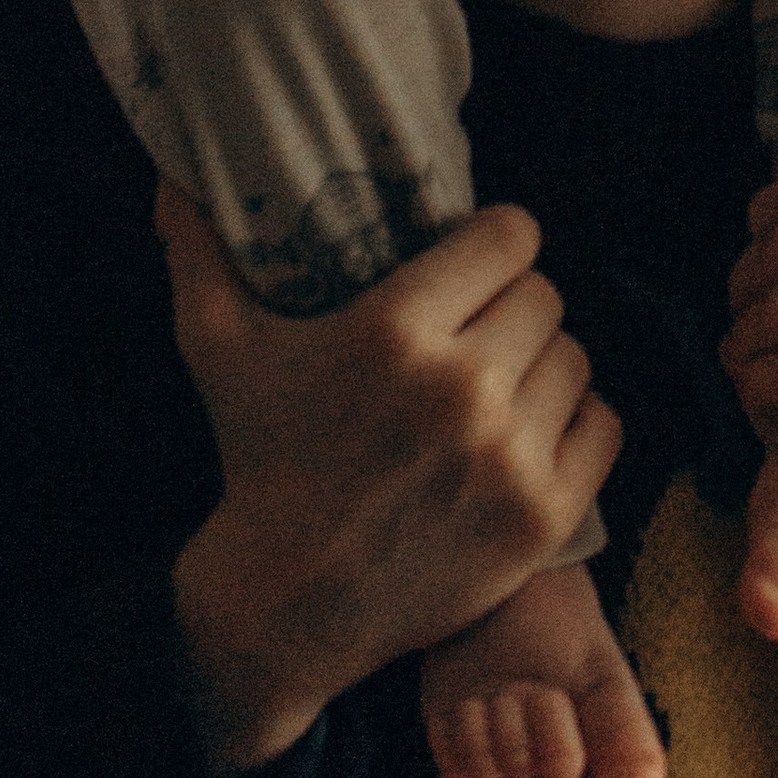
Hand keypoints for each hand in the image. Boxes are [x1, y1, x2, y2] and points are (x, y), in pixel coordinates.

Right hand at [160, 181, 620, 771]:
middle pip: (545, 295)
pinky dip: (576, 425)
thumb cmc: (258, 457)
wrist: (288, 599)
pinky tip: (530, 430)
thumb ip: (201, 251)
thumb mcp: (218, 347)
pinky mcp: (543, 516)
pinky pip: (603, 427)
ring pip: (576, 357)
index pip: (512, 236)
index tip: (477, 257)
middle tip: (477, 328)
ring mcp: (509, 456)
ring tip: (498, 382)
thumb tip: (173, 177)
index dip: (496, 240)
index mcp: (396, 331)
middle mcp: (463, 388)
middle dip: (512, 304)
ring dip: (542, 364)